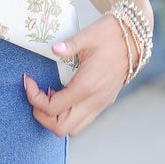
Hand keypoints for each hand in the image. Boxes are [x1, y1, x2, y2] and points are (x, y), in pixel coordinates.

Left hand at [22, 11, 145, 137]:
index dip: (34, 98)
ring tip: (49, 96)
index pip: (53, 108)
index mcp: (87, 86)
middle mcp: (94, 100)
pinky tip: (63, 95)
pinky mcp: (103, 103)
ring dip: (55, 118)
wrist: (136, 38)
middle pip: (61, 128)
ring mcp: (100, 104)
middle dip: (42, 115)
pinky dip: (67, 115)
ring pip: (72, 129)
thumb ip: (70, 45)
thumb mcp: (89, 35)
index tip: (29, 82)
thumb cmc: (111, 34)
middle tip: (37, 95)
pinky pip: (82, 120)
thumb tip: (53, 49)